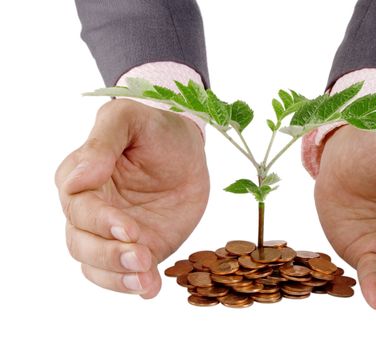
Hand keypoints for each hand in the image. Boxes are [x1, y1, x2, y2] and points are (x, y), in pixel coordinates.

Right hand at [55, 99, 209, 297]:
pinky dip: (135, 284)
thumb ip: (102, 142)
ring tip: (144, 278)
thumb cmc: (156, 128)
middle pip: (81, 243)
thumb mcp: (130, 120)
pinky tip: (151, 287)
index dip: (100, 221)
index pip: (78, 207)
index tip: (127, 227)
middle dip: (108, 255)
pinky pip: (125, 273)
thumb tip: (78, 180)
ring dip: (118, 276)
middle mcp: (92, 210)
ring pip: (96, 265)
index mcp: (82, 178)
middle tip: (141, 256)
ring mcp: (114, 233)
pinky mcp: (140, 246)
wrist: (190, 149)